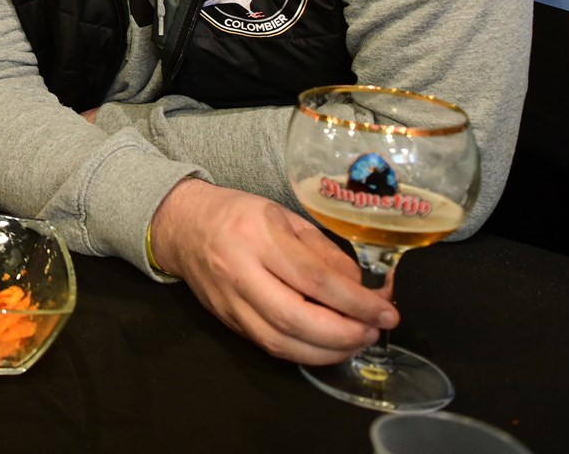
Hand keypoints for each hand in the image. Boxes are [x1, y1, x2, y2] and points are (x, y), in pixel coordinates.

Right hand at [149, 179, 398, 364]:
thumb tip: (362, 290)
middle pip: (296, 319)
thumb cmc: (238, 215)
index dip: (356, 302)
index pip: (314, 279)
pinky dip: (305, 353)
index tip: (386, 312)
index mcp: (257, 237)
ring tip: (356, 341)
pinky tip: (327, 346)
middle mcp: (239, 272)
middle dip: (344, 334)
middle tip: (373, 331)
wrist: (182, 227)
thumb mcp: (285, 217)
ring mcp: (230, 302)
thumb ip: (325, 253)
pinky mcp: (227, 322)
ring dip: (328, 351)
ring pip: (281, 343)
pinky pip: (270, 347)